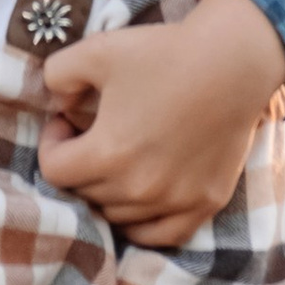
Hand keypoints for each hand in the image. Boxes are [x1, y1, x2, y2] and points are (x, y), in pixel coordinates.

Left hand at [38, 0, 284, 246]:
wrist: (232, 61)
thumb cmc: (163, 53)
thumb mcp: (96, 50)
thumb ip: (57, 75)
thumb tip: (57, 105)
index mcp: (106, 154)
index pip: (53, 170)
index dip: (52, 141)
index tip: (68, 120)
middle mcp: (138, 188)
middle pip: (85, 193)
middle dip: (80, 163)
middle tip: (93, 134)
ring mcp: (174, 201)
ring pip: (118, 215)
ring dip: (108, 190)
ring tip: (119, 158)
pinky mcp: (204, 204)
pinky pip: (161, 234)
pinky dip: (142, 222)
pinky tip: (141, 197)